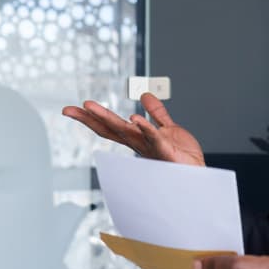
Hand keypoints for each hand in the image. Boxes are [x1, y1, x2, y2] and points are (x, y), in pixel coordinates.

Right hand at [62, 93, 204, 165]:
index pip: (110, 126)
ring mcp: (150, 148)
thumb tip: (145, 94)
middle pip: (110, 129)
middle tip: (70, 109)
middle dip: (90, 118)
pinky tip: (134, 118)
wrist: (198, 174)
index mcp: (137, 138)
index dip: (92, 117)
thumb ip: (157, 112)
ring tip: (90, 106)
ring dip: (108, 118)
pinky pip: (153, 139)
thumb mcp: (167, 128)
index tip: (73, 108)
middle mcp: (139, 144)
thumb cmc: (183, 156)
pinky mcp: (165, 151)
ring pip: (126, 131)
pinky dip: (144, 129)